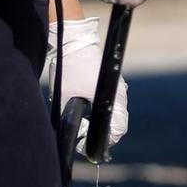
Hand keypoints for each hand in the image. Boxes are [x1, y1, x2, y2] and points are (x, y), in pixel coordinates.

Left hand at [41, 14, 128, 155]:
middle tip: (84, 139)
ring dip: (102, 123)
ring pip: (115, 114)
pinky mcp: (111, 83)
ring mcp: (117, 88)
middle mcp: (119, 94)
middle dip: (102, 134)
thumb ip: (70, 118)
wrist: (73, 40)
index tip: (87, 146)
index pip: (118, 130)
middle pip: (118, 124)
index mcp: (113, 99)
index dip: (104, 142)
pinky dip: (102, 112)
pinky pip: (111, 103)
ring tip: (84, 127)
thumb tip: (70, 136)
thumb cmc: (70, 68)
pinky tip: (87, 112)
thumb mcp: (66, 97)